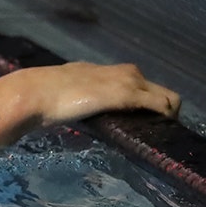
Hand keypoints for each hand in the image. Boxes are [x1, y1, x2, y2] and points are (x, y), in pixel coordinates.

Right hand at [18, 62, 179, 129]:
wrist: (37, 93)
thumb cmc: (44, 96)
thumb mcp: (69, 94)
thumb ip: (82, 99)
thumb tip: (78, 111)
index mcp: (107, 71)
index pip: (140, 84)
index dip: (146, 103)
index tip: (142, 122)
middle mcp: (123, 72)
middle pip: (160, 90)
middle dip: (163, 112)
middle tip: (153, 132)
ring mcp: (128, 82)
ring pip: (168, 98)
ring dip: (168, 116)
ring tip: (157, 135)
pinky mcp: (128, 95)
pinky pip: (161, 105)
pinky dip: (166, 118)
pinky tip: (159, 132)